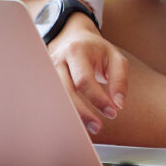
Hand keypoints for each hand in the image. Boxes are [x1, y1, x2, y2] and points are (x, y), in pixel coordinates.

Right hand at [47, 15, 127, 133]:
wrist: (75, 37)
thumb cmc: (97, 50)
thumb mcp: (115, 58)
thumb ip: (120, 80)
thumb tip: (117, 104)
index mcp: (76, 51)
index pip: (84, 80)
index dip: (97, 99)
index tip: (112, 112)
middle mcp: (58, 60)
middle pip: (66, 92)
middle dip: (82, 113)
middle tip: (98, 127)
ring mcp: (48, 71)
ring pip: (57, 99)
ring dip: (72, 116)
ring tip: (89, 128)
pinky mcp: (46, 81)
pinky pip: (54, 100)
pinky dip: (65, 113)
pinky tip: (75, 122)